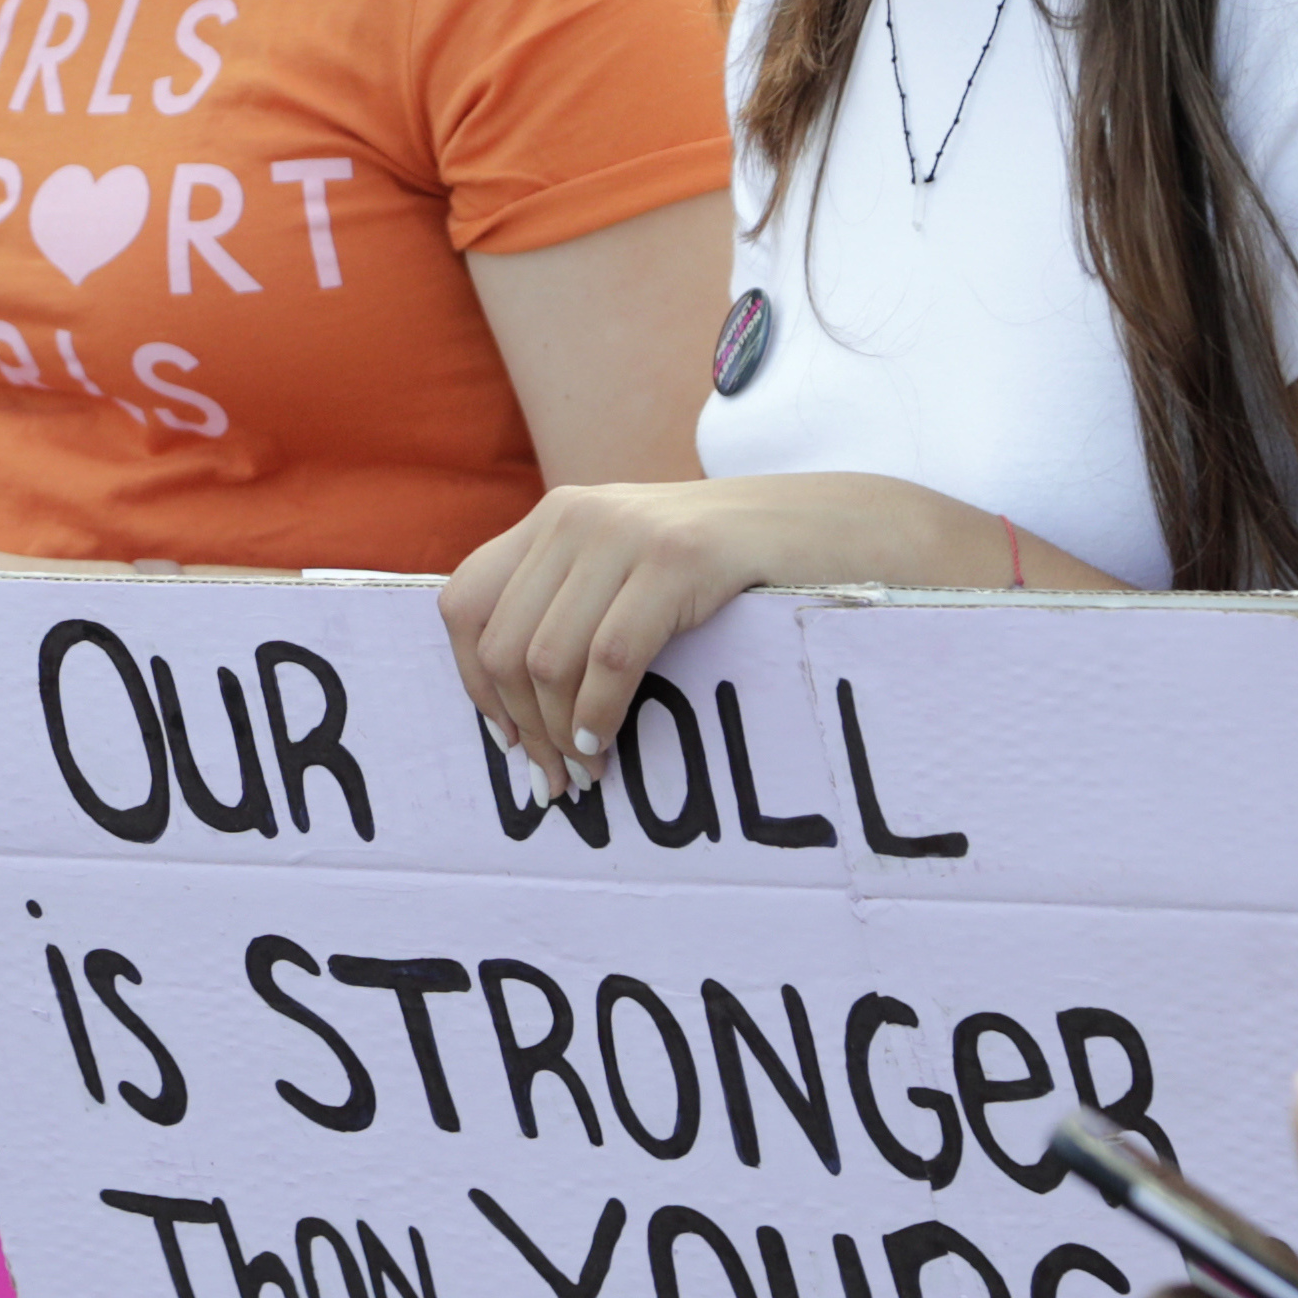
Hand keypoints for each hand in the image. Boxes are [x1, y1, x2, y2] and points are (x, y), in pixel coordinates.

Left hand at [441, 473, 999, 801]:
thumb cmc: (733, 569)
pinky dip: (601, 716)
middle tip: (552, 782)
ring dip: (559, 735)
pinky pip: (611, 658)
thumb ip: (574, 602)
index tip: (508, 741)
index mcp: (558, 517)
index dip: (473, 684)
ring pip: (546, 657)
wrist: (833, 528)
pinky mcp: (682, 558)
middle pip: (501, 643)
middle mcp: (578, 514)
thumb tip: (512, 699)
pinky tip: (609, 746)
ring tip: (586, 774)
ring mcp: (629, 532)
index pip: (465, 603)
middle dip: (520, 727)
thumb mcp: (635, 567)